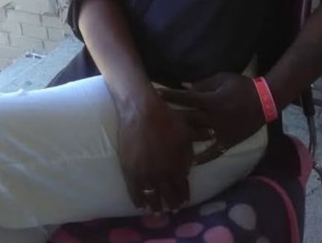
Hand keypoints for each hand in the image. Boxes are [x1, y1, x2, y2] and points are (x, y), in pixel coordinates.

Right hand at [117, 93, 192, 212]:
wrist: (140, 111)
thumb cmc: (165, 118)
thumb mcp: (185, 132)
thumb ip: (190, 151)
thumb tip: (192, 167)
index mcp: (176, 166)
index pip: (182, 187)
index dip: (183, 196)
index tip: (184, 202)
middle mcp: (161, 175)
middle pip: (167, 196)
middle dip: (171, 204)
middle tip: (173, 209)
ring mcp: (144, 175)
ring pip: (151, 197)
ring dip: (155, 206)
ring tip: (157, 211)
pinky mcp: (129, 171)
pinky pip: (134, 192)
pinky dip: (138, 201)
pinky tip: (140, 205)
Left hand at [158, 73, 264, 163]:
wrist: (264, 101)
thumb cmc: (242, 86)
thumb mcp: (222, 78)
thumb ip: (203, 84)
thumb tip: (185, 86)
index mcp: (211, 100)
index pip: (186, 98)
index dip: (170, 96)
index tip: (155, 95)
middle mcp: (213, 118)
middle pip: (187, 119)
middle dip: (171, 118)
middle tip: (153, 120)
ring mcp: (220, 132)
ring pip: (197, 136)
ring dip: (182, 138)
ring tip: (165, 141)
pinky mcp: (228, 141)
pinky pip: (213, 152)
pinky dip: (202, 157)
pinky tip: (190, 162)